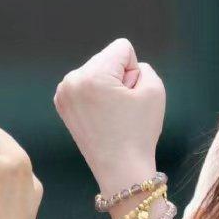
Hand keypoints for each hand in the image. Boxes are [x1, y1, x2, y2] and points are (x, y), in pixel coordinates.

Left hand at [53, 37, 164, 194]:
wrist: (120, 170)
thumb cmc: (139, 132)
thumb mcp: (155, 91)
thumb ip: (144, 68)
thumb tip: (125, 69)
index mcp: (93, 75)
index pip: (122, 48)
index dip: (135, 70)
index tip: (132, 96)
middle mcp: (72, 79)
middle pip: (107, 59)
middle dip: (120, 78)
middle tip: (122, 109)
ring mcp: (63, 92)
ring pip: (96, 71)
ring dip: (108, 87)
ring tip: (112, 114)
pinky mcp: (62, 104)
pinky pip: (86, 85)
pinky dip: (96, 97)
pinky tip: (101, 117)